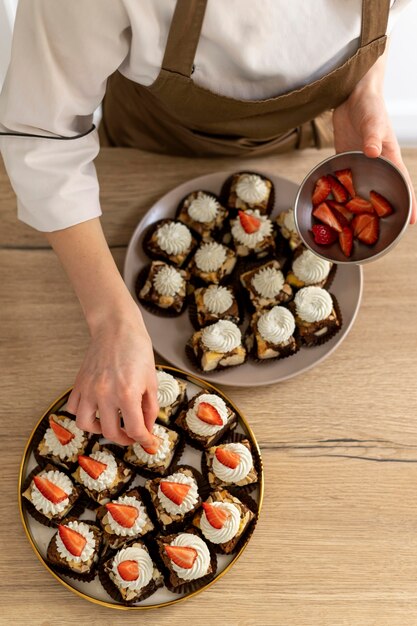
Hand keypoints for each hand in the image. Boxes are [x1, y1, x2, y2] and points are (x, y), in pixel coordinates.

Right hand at [67, 309, 159, 446]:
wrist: (116, 328)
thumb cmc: (138, 350)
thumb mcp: (151, 381)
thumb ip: (150, 408)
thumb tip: (148, 428)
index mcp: (127, 394)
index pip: (135, 430)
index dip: (144, 440)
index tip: (149, 443)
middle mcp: (105, 395)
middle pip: (111, 433)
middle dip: (125, 439)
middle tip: (133, 435)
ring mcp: (89, 389)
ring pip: (86, 425)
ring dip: (99, 430)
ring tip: (111, 424)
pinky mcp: (79, 383)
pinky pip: (73, 408)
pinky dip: (82, 413)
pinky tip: (95, 409)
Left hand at [333, 90, 415, 223]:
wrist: (350, 97)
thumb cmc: (370, 107)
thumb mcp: (373, 121)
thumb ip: (372, 137)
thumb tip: (372, 152)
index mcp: (389, 158)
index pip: (402, 183)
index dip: (409, 202)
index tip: (412, 222)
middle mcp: (376, 166)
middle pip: (382, 193)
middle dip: (383, 212)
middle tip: (382, 234)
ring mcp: (360, 166)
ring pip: (362, 191)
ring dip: (359, 207)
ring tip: (357, 229)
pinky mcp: (344, 162)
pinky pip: (343, 182)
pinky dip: (341, 194)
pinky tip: (334, 208)